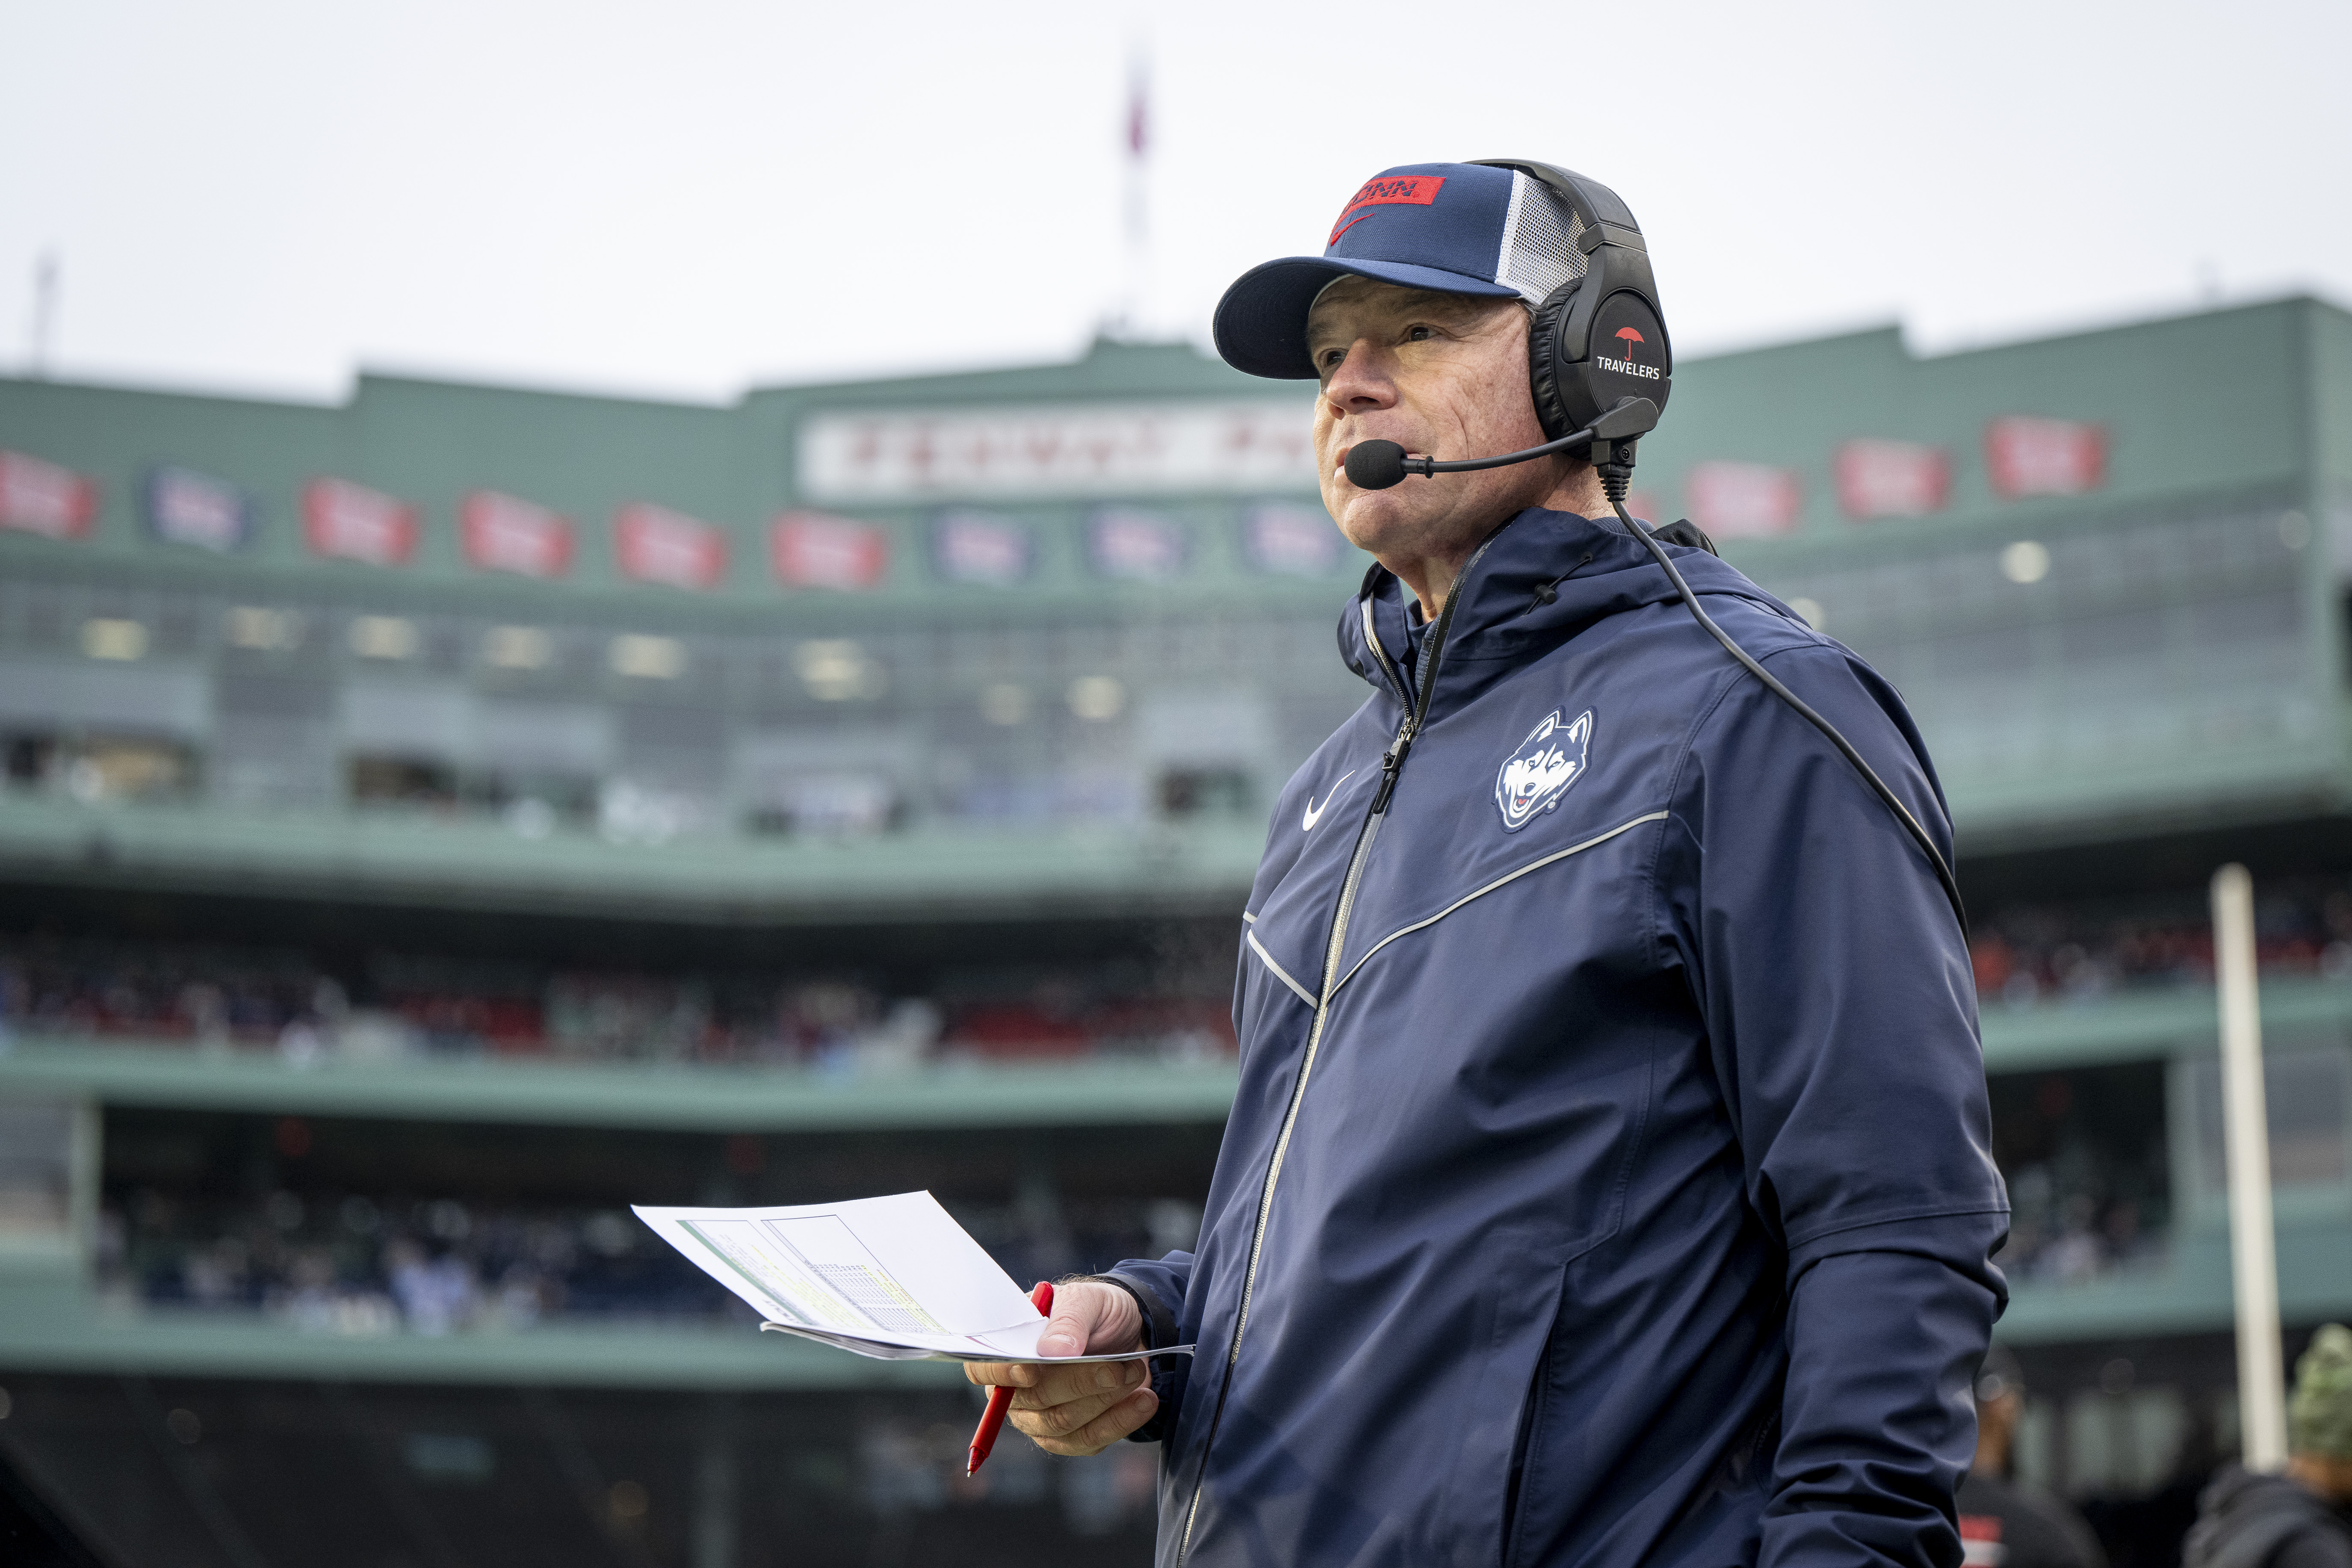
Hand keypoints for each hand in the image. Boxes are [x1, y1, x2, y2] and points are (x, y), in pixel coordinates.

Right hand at [962, 1279, 1157, 1456]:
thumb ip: (1069, 1321)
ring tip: (1135, 1373)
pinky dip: (1120, 1422)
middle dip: (1080, 1383)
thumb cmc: (1096, 1311)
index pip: (983, 1369)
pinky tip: (1144, 1400)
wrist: (1130, 1331)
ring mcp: (1039, 1418)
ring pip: (1062, 1424)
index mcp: (1008, 1346)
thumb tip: (1052, 1351)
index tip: (1031, 1370)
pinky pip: (1087, 1442)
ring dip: (1104, 1401)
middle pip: (1033, 1400)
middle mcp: (1015, 1388)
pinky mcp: (1069, 1437)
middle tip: (1119, 1367)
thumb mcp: (1088, 1300)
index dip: (1001, 1373)